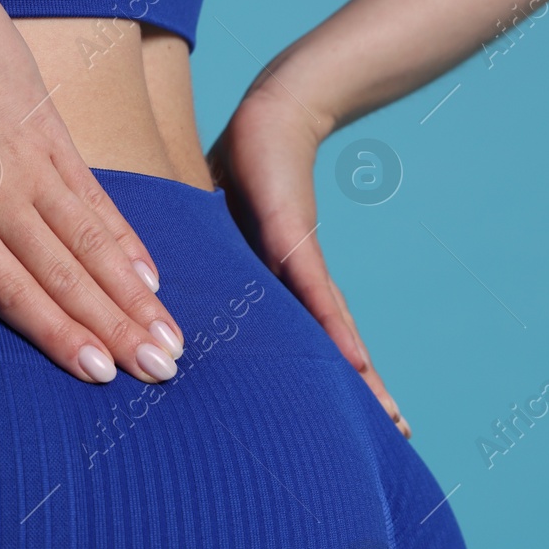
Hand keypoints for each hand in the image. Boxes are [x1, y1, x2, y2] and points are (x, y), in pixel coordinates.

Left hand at [0, 0, 185, 383]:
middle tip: (161, 372)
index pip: (14, 291)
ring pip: (96, 242)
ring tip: (171, 337)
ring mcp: (37, 163)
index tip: (99, 374)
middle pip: (69, 275)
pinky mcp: (55, 133)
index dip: (59, 335)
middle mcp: (4, 196)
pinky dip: (127, 240)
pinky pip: (99, 198)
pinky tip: (149, 274)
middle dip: (118, 329)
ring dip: (136, 295)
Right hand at [207, 80, 411, 437]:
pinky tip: (355, 363)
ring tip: (387, 416)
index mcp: (273, 288)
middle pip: (329, 346)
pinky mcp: (293, 237)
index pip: (303, 342)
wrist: (270, 113)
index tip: (349, 424)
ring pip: (332, 329)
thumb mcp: (211, 240)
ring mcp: (297, 261)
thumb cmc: (239, 171)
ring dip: (358, 374)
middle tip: (395, 435)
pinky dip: (333, 328)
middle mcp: (293, 281)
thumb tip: (153, 305)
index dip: (324, 383)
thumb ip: (197, 276)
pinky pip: (314, 292)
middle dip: (360, 393)